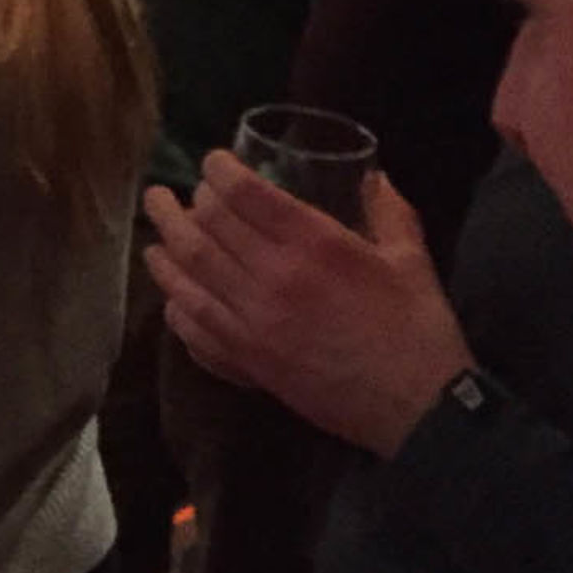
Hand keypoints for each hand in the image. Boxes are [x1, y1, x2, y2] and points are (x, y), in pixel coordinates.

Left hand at [143, 156, 472, 457]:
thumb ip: (389, 212)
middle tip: (169, 192)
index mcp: (314, 245)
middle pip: (206, 228)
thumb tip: (375, 176)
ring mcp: (252, 322)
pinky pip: (194, 326)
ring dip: (164, 247)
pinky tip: (172, 293)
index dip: (219, 171)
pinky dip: (176, 305)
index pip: (246, 194)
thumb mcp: (411, 260)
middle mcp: (273, 278)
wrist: (419, 409)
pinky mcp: (247, 360)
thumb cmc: (419, 329)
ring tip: (153, 231)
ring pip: (188, 274)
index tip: (211, 162)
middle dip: (180, 203)